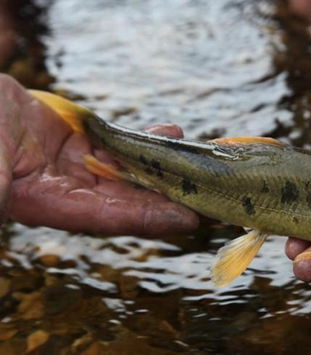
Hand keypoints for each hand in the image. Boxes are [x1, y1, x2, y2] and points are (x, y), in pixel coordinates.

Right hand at [0, 74, 198, 234]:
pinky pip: (121, 143)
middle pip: (132, 197)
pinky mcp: (80, 141)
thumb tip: (2, 198)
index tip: (190, 219)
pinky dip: (146, 138)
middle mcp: (72, 190)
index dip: (152, 218)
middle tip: (213, 194)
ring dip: (166, 166)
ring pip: (132, 169)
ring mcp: (79, 165)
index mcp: (51, 204)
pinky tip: (169, 130)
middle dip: (172, 197)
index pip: (112, 217)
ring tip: (200, 159)